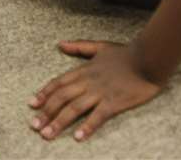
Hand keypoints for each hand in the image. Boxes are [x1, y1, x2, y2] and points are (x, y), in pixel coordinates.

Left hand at [30, 40, 162, 141]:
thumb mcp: (99, 47)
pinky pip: (98, 116)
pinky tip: (78, 137)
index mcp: (83, 70)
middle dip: (46, 112)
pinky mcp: (115, 102)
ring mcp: (100, 93)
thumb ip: (79, 47)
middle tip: (34, 126)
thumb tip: (60, 44)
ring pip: (74, 108)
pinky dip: (87, 126)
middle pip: (61, 98)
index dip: (44, 94)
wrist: (149, 59)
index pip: (58, 83)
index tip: (31, 105)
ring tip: (47, 134)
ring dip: (59, 122)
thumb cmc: (126, 54)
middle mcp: (88, 82)